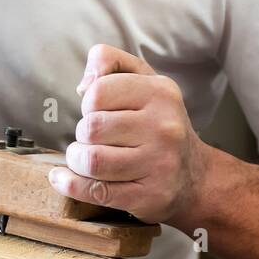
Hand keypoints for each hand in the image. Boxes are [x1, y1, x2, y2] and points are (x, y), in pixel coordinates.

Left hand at [49, 44, 208, 224]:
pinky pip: (95, 191)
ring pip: (92, 161)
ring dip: (76, 161)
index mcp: (161, 93)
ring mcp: (158, 164)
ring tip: (83, 159)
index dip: (88, 104)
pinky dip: (70, 185)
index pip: (98, 92)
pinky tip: (63, 179)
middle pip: (92, 128)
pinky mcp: (148, 196)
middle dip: (82, 135)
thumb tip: (83, 85)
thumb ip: (110, 62)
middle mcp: (163, 127)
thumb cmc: (158, 124)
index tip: (97, 113)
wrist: (195, 177)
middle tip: (92, 140)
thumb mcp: (144, 81)